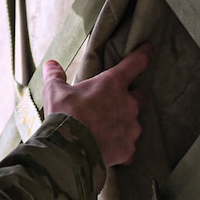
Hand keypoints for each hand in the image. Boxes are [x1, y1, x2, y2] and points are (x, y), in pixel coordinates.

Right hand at [42, 46, 148, 167]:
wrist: (68, 150)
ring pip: (133, 123)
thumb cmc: (64, 115)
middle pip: (139, 96)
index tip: (149, 49)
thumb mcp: (55, 91)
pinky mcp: (129, 149)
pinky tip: (107, 149)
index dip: (144, 54)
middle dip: (129, 98)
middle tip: (112, 104)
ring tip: (104, 131)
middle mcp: (128, 103)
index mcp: (113, 84)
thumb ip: (56, 76)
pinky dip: (120, 146)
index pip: (136, 63)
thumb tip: (51, 64)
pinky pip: (129, 146)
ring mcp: (131, 127)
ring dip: (123, 124)